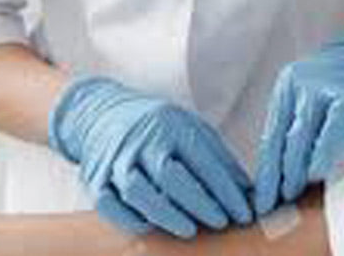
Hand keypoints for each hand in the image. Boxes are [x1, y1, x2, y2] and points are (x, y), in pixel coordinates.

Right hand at [48, 76, 253, 237]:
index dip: (225, 190)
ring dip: (165, 214)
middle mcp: (142, 141)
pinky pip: (109, 205)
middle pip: (169, 175)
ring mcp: (115, 160)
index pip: (203, 160)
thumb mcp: (192, 128)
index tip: (243, 212)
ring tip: (190, 230)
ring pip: (137, 191)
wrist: (101, 113)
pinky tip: (150, 228)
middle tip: (221, 222)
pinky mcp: (94, 179)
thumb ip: (219, 158)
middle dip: (198, 202)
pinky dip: (130, 219)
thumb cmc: (158, 126)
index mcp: (172, 125)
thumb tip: (249, 192)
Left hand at [254, 11, 343, 213]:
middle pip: (303, 127)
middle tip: (290, 193)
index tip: (266, 202)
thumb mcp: (294, 102)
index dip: (270, 172)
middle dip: (293, 165)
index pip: (276, 135)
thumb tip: (270, 187)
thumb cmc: (322, 87)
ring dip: (326, 145)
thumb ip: (285, 134)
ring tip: (316, 173)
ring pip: (340, 111)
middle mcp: (317, 81)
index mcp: (290, 85)